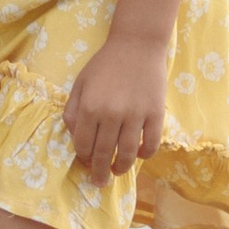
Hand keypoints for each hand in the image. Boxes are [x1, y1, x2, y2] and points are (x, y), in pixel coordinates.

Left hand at [63, 30, 168, 182]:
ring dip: (121, 168)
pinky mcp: (155, 114)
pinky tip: (139, 155)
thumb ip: (72, 110)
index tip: (85, 162)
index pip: (83, 144)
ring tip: (117, 172)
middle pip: (104, 154)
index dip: (83, 157)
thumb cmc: (104, 64)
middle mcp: (111, 114)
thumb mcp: (80, 83)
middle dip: (99, 173)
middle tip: (99, 183)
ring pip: (128, 154)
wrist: (136, 45)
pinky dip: (145, 155)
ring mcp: (135, 115)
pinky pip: (151, 144)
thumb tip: (73, 138)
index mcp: (90, 106)